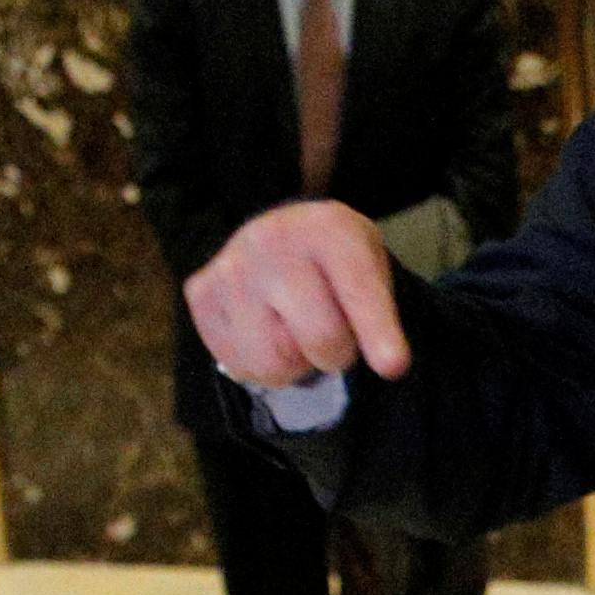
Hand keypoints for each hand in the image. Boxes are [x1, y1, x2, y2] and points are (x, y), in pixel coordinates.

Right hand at [184, 198, 408, 387]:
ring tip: (293, 330)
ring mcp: (231, 267)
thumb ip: (380, 313)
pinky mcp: (200, 294)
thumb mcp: (369, 268)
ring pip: (276, 363)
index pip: (359, 291)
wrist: (278, 236)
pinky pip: (241, 366)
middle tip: (331, 333)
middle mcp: (273, 241)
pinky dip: (260, 365)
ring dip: (294, 363)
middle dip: (336, 352)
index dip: (377, 332)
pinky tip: (264, 331)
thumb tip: (390, 366)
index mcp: (329, 228)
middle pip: (321, 338)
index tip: (393, 365)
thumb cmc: (333, 262)